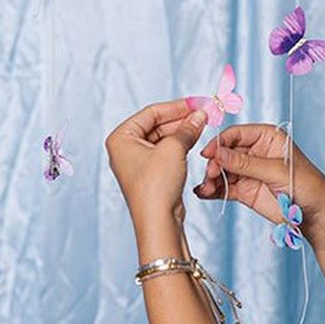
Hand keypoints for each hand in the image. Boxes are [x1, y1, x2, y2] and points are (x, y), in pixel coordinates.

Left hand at [106, 99, 207, 233]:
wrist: (158, 221)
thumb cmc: (156, 186)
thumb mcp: (173, 149)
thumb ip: (187, 128)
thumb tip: (200, 115)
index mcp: (120, 138)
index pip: (151, 112)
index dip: (177, 106)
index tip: (197, 102)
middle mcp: (125, 148)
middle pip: (156, 124)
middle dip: (181, 118)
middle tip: (204, 113)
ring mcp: (137, 162)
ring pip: (162, 138)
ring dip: (182, 131)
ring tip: (203, 124)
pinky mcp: (150, 174)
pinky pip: (165, 151)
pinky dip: (180, 144)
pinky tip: (195, 139)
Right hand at [194, 124, 324, 225]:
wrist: (315, 215)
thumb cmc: (307, 185)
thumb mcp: (276, 171)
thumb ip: (245, 163)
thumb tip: (218, 152)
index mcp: (266, 137)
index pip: (236, 134)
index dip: (220, 143)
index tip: (208, 154)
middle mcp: (254, 152)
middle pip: (225, 152)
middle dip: (214, 164)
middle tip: (210, 176)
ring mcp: (248, 171)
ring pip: (222, 171)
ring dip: (211, 179)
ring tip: (206, 189)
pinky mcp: (244, 190)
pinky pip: (224, 187)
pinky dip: (213, 190)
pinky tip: (204, 193)